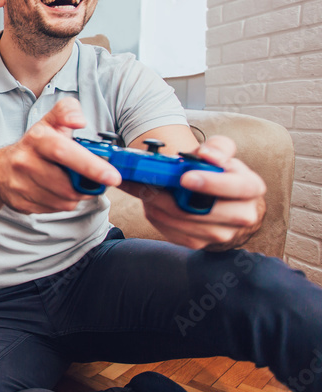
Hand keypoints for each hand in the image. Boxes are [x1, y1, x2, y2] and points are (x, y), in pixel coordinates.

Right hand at [0, 98, 120, 213]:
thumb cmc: (34, 145)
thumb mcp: (49, 122)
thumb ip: (67, 111)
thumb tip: (79, 121)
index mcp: (36, 139)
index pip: (64, 151)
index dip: (90, 165)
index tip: (112, 176)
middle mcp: (24, 162)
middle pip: (67, 185)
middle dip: (85, 187)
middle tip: (93, 181)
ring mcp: (20, 184)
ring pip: (64, 200)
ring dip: (74, 195)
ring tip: (69, 182)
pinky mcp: (20, 203)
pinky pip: (54, 209)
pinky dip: (61, 202)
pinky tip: (55, 191)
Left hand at [127, 136, 265, 249]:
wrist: (214, 197)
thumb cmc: (217, 171)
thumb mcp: (222, 153)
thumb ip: (218, 148)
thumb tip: (206, 154)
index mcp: (251, 188)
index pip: (238, 188)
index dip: (212, 183)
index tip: (185, 178)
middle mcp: (242, 215)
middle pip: (203, 210)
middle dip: (170, 196)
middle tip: (146, 181)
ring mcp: (221, 234)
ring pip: (182, 221)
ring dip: (155, 203)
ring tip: (139, 186)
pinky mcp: (199, 243)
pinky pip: (171, 230)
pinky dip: (154, 214)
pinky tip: (147, 200)